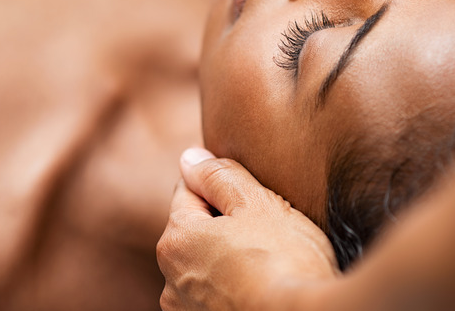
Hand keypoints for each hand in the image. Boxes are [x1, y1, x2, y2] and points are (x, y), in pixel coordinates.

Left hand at [156, 148, 338, 310]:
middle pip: (197, 232)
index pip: (189, 192)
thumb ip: (219, 176)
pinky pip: (218, 296)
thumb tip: (190, 158)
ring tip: (269, 264)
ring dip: (229, 261)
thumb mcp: (256, 203)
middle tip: (267, 232)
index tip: (252, 199)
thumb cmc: (284, 261)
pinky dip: (235, 289)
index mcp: (177, 239)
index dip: (223, 188)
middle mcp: (170, 280)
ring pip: (208, 267)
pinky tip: (264, 287)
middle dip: (225, 226)